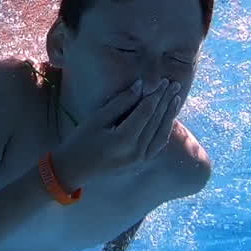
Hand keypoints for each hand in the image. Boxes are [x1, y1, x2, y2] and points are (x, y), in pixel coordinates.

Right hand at [56, 78, 180, 184]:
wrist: (73, 169)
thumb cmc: (81, 140)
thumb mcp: (98, 118)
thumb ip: (121, 102)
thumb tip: (140, 85)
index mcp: (124, 139)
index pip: (146, 112)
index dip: (156, 94)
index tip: (164, 81)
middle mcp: (136, 152)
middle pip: (156, 121)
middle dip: (166, 101)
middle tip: (175, 84)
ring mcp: (140, 160)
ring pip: (161, 134)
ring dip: (169, 114)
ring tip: (176, 98)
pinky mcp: (140, 164)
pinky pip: (158, 145)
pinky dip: (164, 130)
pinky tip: (168, 117)